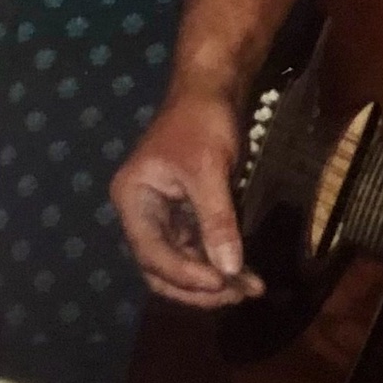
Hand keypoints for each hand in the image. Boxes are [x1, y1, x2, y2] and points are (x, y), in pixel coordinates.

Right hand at [110, 93, 264, 306]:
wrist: (212, 88)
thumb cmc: (202, 121)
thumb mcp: (209, 170)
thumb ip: (217, 220)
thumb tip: (230, 269)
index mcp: (133, 200)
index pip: (152, 253)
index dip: (186, 274)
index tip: (222, 284)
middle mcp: (142, 212)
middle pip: (162, 267)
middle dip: (198, 285)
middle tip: (238, 294)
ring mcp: (164, 213)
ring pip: (182, 261)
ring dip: (213, 276)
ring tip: (249, 287)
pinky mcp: (186, 210)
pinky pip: (197, 245)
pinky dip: (218, 259)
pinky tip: (244, 271)